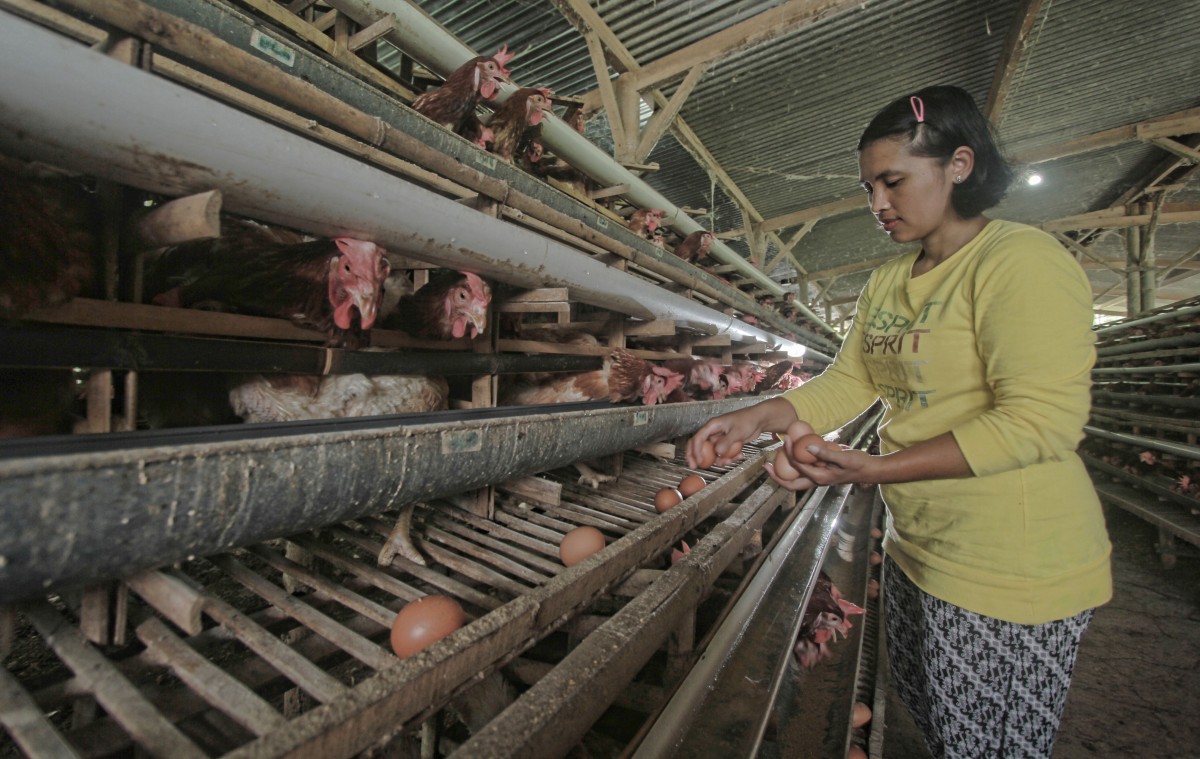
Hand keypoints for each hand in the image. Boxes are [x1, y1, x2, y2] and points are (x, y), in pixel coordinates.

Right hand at [686, 398, 801, 468]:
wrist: (759, 420)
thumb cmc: (747, 420)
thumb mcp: (737, 432)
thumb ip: (726, 443)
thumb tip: (716, 453)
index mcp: (712, 425)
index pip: (698, 438)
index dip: (695, 451)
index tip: (698, 461)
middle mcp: (713, 432)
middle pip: (699, 445)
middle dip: (696, 456)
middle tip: (694, 467)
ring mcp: (720, 438)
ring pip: (713, 452)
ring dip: (719, 460)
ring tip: (729, 461)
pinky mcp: (727, 443)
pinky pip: (723, 454)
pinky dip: (730, 457)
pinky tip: (739, 456)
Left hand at [765, 436, 875, 490]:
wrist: (869, 470)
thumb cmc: (858, 463)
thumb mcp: (843, 457)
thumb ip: (825, 453)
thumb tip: (806, 446)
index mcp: (820, 478)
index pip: (798, 466)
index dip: (789, 452)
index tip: (786, 439)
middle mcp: (816, 481)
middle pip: (790, 484)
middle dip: (776, 476)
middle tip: (766, 465)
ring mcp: (818, 478)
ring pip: (795, 480)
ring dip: (783, 472)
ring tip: (773, 460)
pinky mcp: (820, 474)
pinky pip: (803, 473)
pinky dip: (795, 466)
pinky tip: (792, 454)